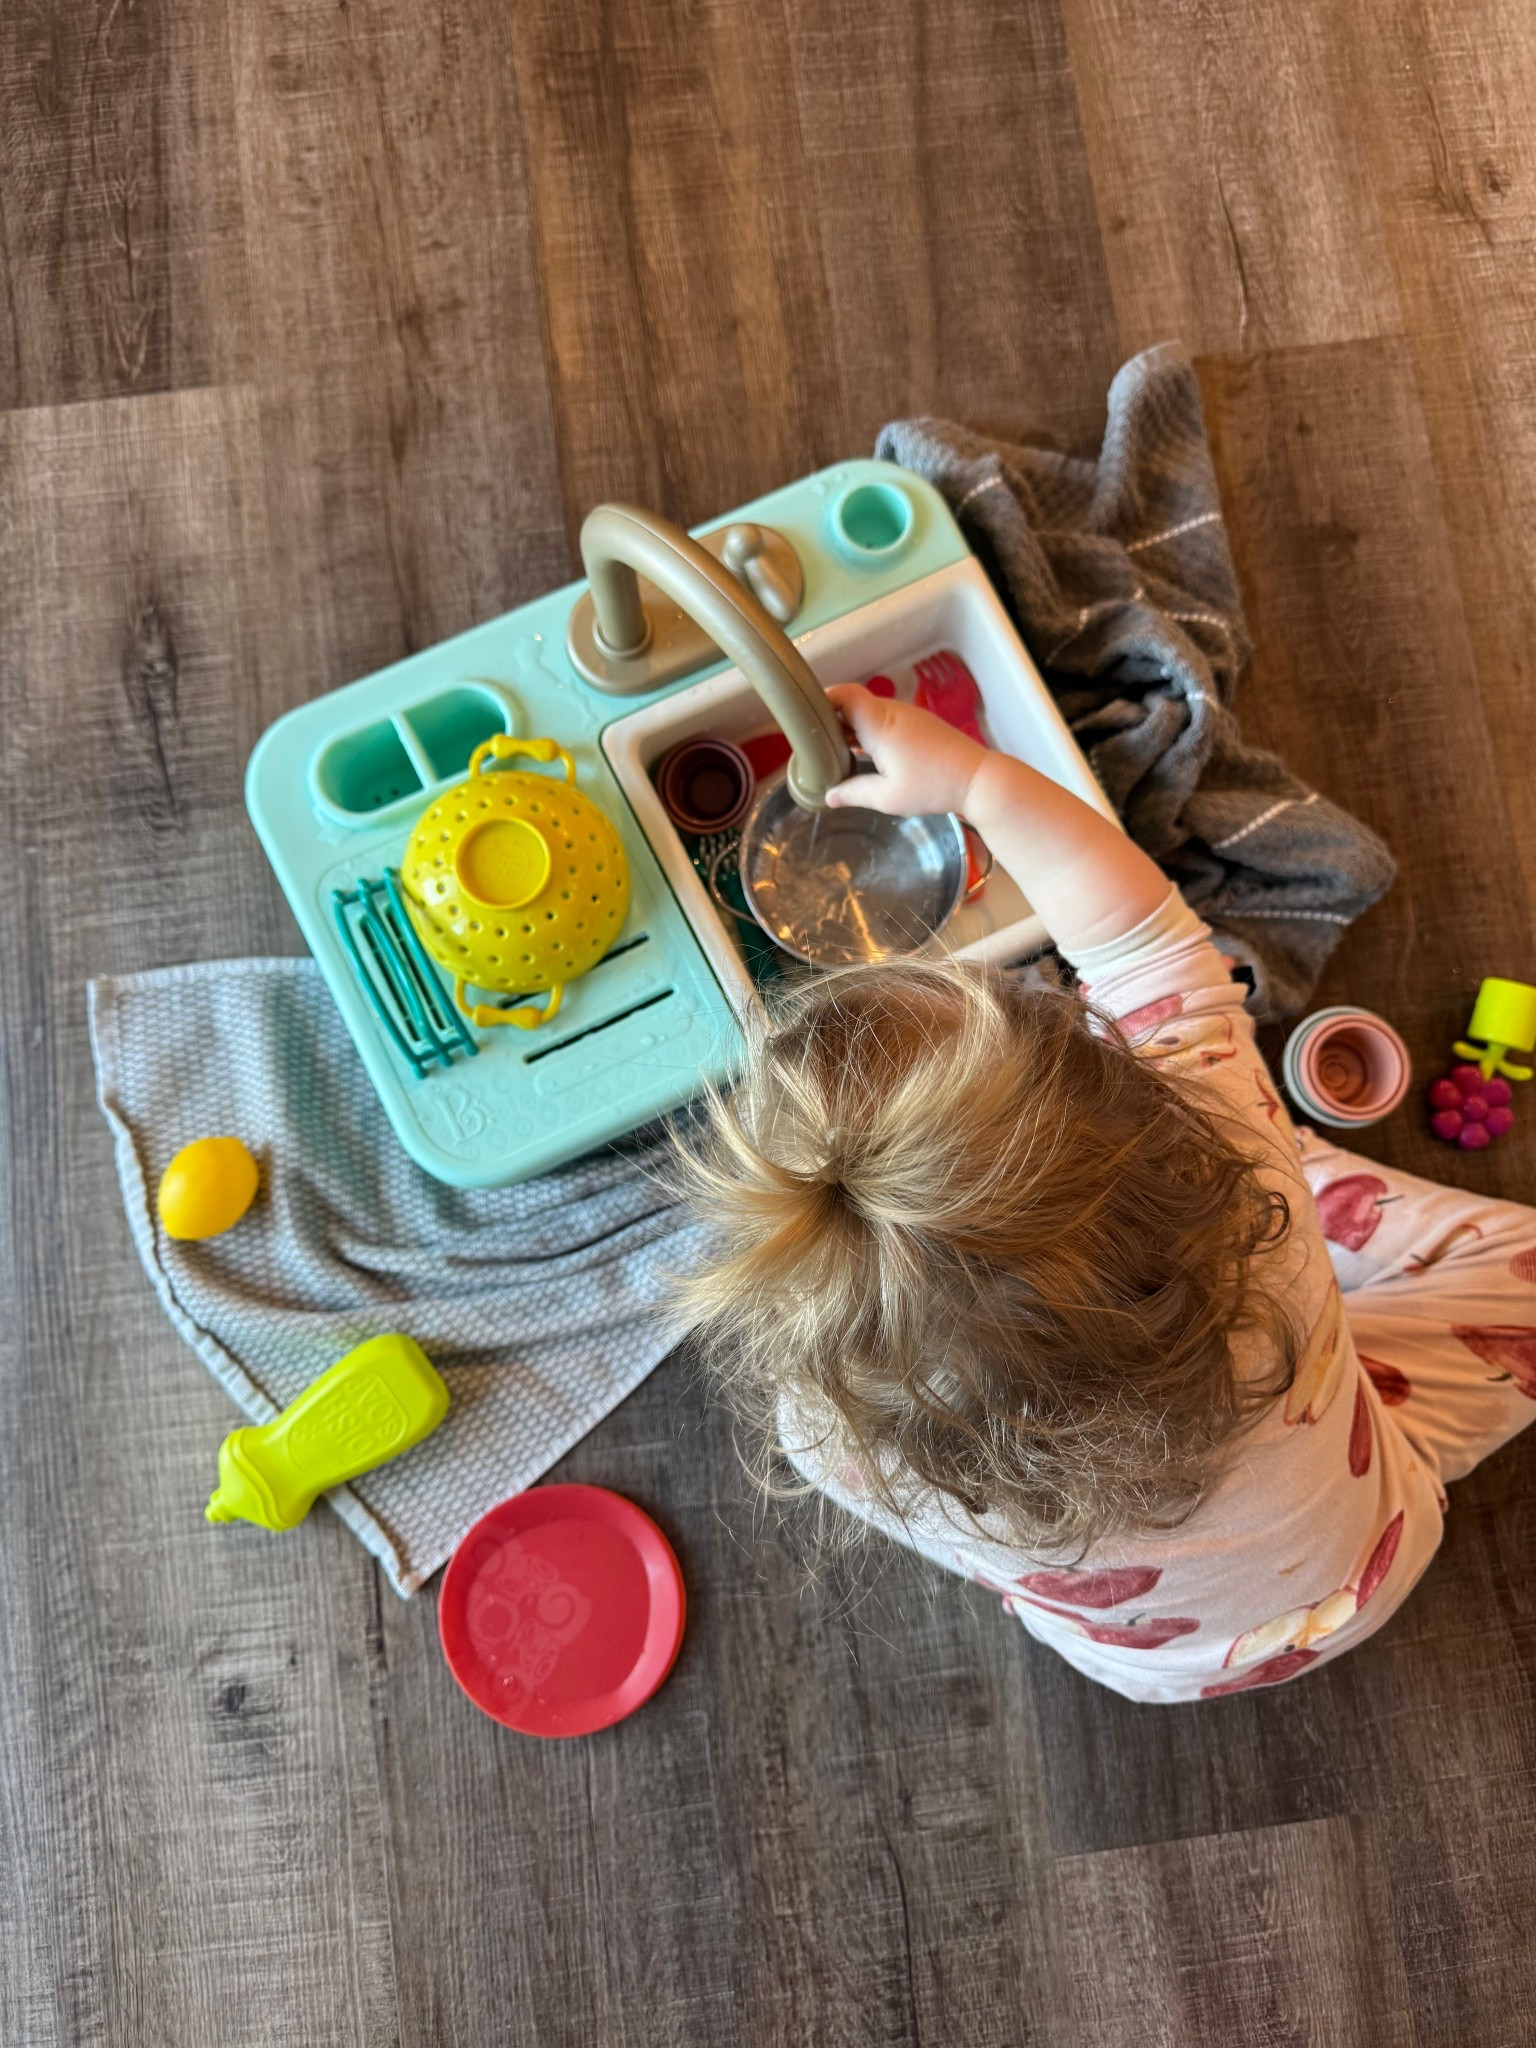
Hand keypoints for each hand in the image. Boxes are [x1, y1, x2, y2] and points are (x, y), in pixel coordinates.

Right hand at [823, 684, 984, 816]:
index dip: (823, 698)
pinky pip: (884, 720)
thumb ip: (853, 793)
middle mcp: (892, 713)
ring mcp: (907, 716)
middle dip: (831, 719)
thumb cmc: (934, 786)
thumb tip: (829, 796)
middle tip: (813, 742)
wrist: (977, 779)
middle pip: (853, 703)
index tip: (806, 715)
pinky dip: (868, 732)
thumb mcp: (887, 797)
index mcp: (880, 725)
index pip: (845, 694)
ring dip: (850, 727)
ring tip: (834, 752)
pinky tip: (862, 754)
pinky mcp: (917, 724)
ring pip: (868, 712)